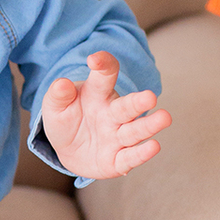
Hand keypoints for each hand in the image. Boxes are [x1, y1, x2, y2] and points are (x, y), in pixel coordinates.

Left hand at [41, 50, 170, 179]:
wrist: (69, 150)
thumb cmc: (65, 121)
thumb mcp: (54, 107)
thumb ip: (58, 95)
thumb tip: (61, 83)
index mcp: (97, 94)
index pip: (104, 76)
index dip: (103, 65)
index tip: (95, 59)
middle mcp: (113, 114)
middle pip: (127, 106)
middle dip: (138, 102)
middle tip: (150, 96)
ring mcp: (117, 136)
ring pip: (135, 131)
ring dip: (149, 125)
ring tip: (165, 118)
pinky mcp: (118, 159)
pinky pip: (130, 157)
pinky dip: (141, 153)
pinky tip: (154, 146)